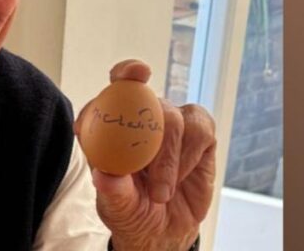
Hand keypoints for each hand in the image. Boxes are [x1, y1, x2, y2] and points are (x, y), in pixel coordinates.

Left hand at [75, 59, 216, 250]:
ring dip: (168, 159)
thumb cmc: (132, 210)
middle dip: (150, 118)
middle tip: (151, 147)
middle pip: (147, 97)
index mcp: (112, 124)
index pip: (116, 88)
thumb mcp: (117, 207)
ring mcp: (171, 122)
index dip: (125, 73)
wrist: (165, 229)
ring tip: (161, 194)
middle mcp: (141, 115)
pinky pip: (200, 130)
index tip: (135, 75)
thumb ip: (112, 190)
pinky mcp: (199, 132)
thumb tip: (103, 175)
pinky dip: (191, 156)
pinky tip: (182, 176)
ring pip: (174, 118)